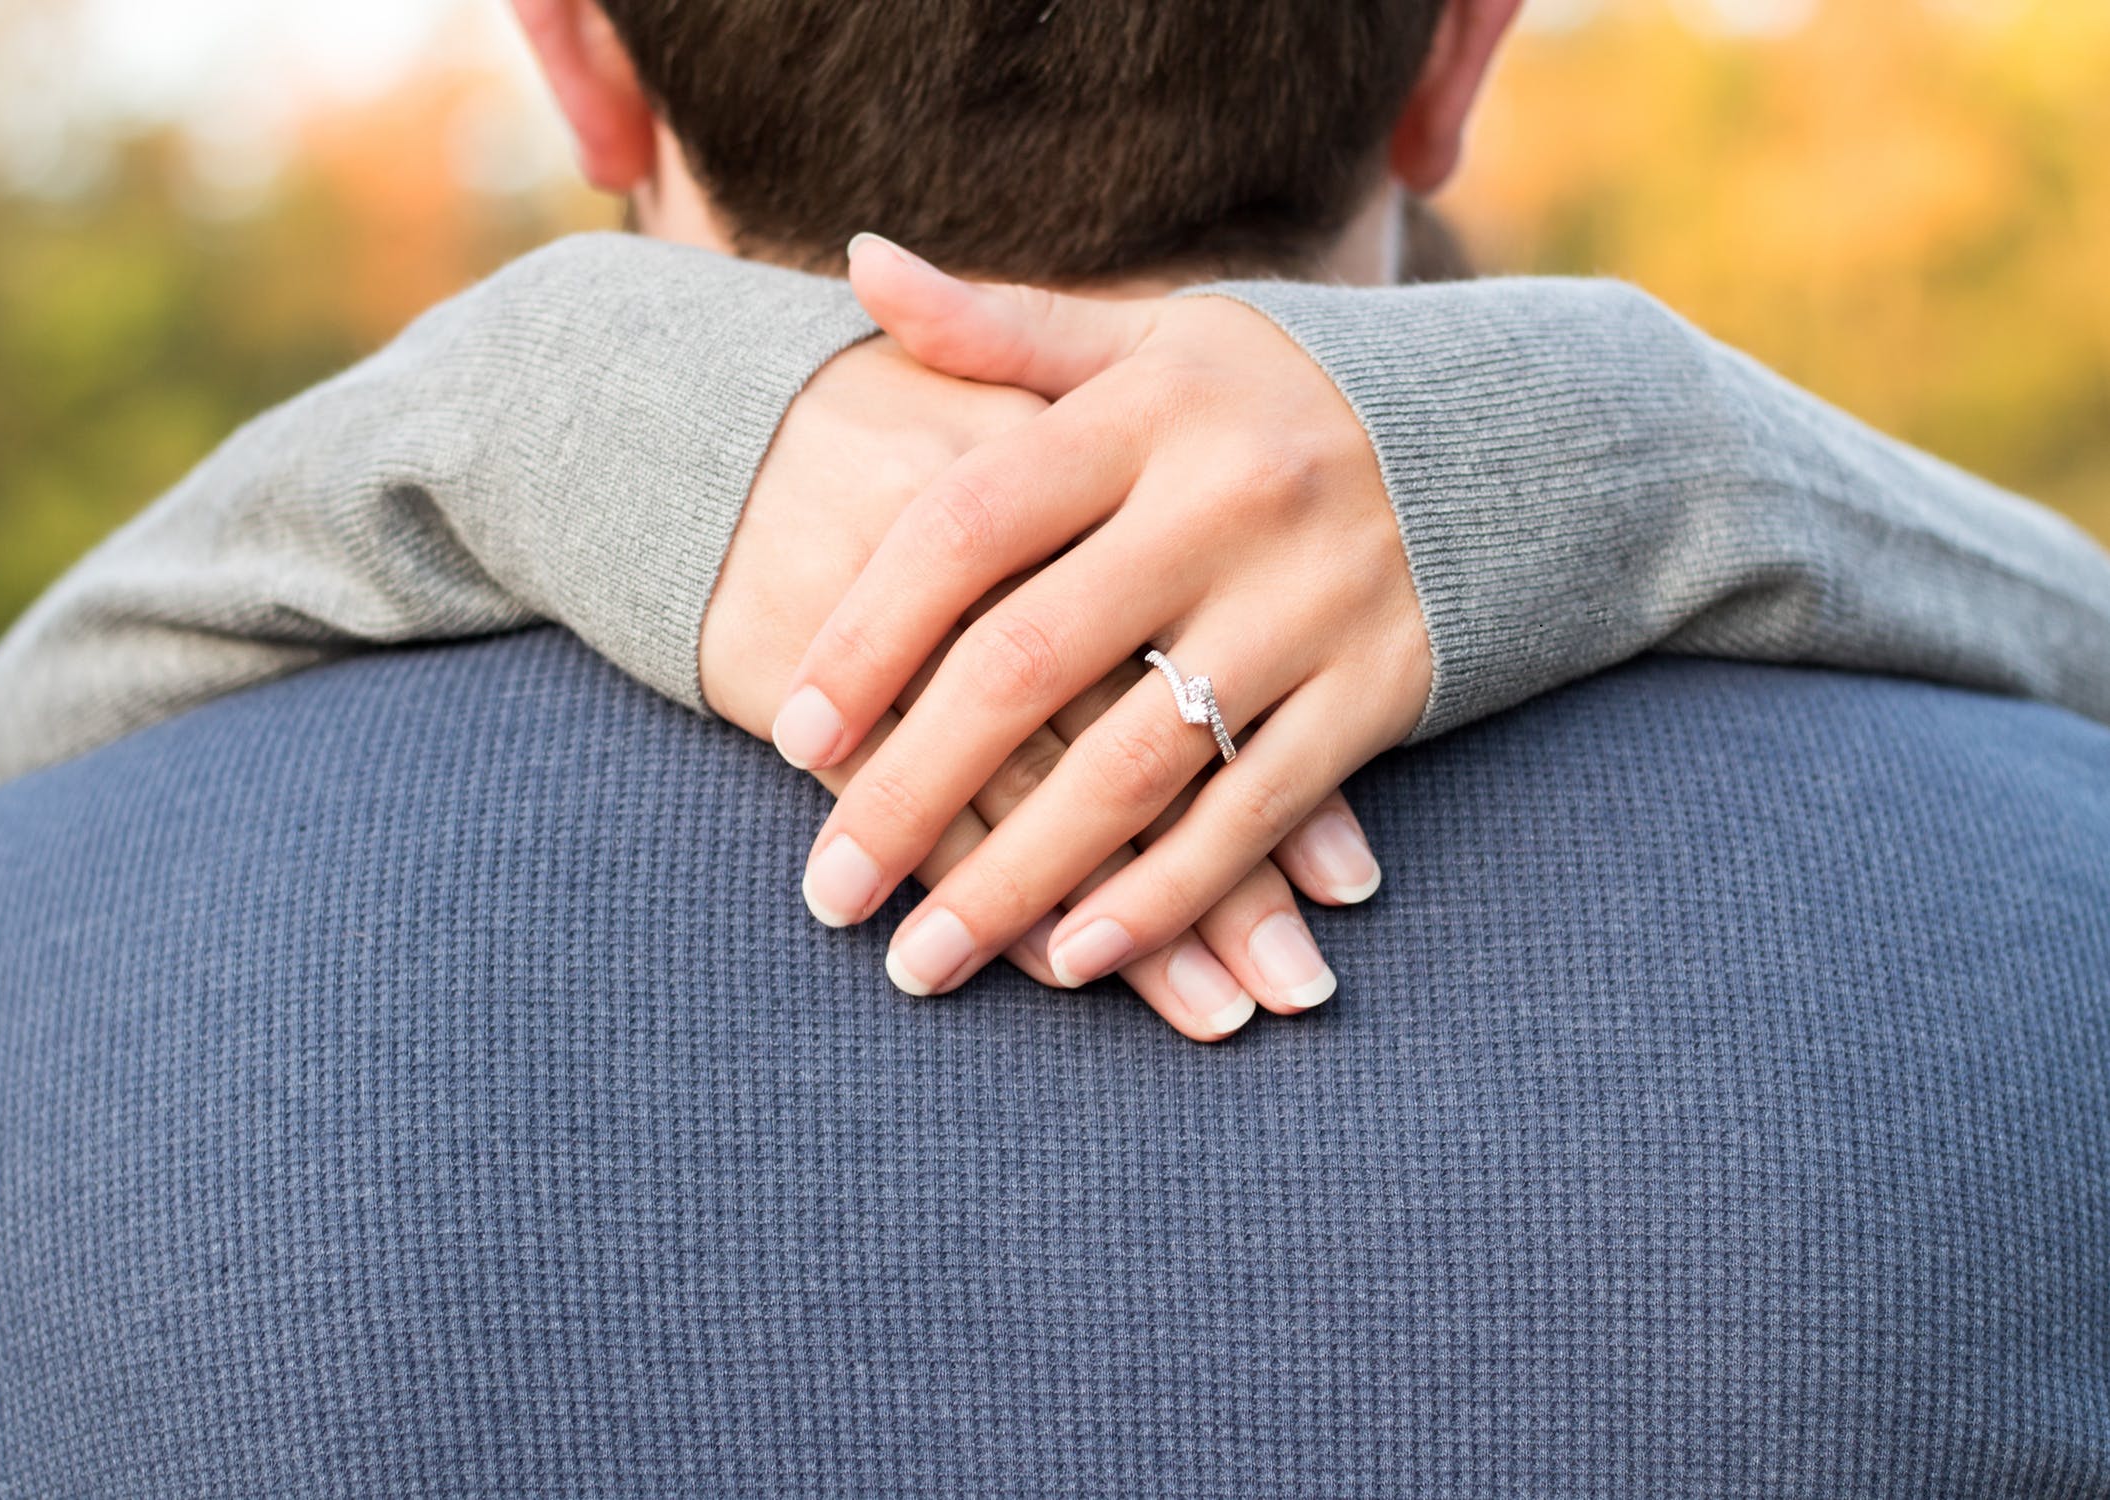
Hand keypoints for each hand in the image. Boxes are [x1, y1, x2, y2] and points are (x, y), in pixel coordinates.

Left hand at [772, 235, 1429, 1000]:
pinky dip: (1162, 896)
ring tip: (925, 966)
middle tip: (829, 894)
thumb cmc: (1279, 396)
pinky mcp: (1381, 689)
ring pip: (1134, 765)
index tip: (792, 731)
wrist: (1519, 428)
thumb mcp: (1156, 339)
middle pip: (1030, 662)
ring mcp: (1312, 601)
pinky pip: (1251, 813)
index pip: (970, 523)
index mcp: (1147, 409)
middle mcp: (1226, 501)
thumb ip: (1004, 331)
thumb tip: (857, 264)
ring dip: (1018, 881)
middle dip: (910, 791)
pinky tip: (1074, 959)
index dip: (870, 633)